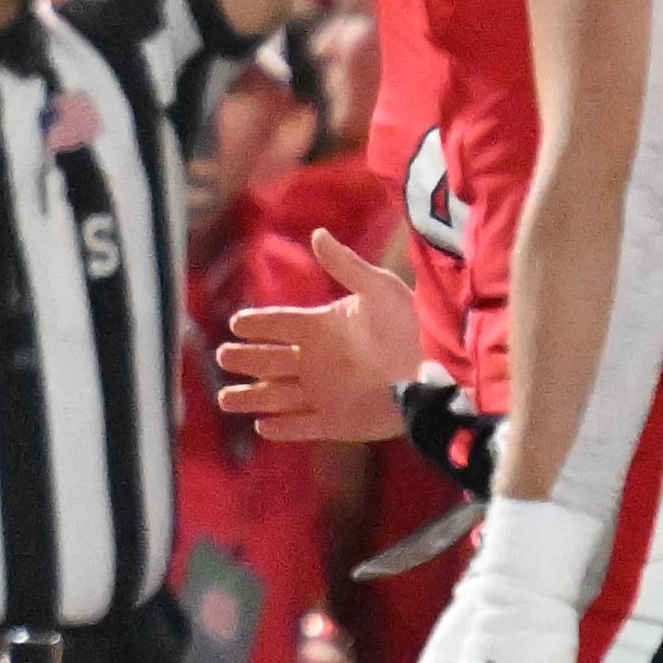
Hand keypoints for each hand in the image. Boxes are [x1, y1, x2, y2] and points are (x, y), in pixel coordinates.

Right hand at [218, 228, 422, 442]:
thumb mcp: (379, 288)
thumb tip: (317, 233)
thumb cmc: (411, 325)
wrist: (439, 370)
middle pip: (270, 360)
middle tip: (223, 357)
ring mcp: (324, 392)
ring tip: (225, 400)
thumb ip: (346, 265)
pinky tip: (262, 426)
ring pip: (277, 396)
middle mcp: (316, 360)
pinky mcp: (337, 422)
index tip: (238, 322)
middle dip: (245, 359)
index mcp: (321, 327)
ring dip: (252, 398)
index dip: (259, 323)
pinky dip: (284, 428)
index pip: (280, 323)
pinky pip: (304, 426)